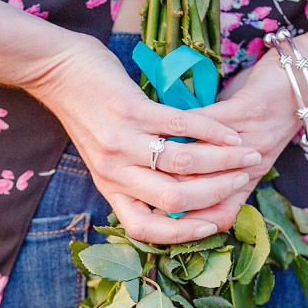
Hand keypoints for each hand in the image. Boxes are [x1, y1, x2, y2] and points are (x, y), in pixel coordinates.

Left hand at [0, 0, 261, 243]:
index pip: (143, 228)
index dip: (181, 234)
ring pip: (183, 163)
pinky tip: (230, 133)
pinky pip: (181, 126)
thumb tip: (175, 198)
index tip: (211, 226)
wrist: (60, 73)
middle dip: (217, 192)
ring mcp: (121, 141)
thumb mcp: (104, 157)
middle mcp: (113, 171)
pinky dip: (212, 131)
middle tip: (243, 177)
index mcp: (108, 187)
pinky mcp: (131, 110)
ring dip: (223, 161)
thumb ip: (133, 178)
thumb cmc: (87, 115)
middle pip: (174, 199)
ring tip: (247, 154)